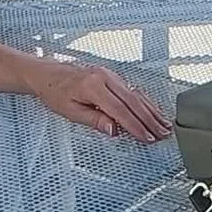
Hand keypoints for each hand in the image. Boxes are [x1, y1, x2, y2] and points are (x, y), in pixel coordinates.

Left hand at [32, 61, 172, 141]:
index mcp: (93, 86)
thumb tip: (114, 130)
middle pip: (133, 101)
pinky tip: (153, 111)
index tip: (146, 137)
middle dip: (149, 120)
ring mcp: (110, 74)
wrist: (48, 74)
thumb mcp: (70, 111)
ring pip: (136, 94)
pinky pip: (132, 89)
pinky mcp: (112, 76)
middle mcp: (104, 77)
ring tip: (163, 125)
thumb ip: (94, 120)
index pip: (120, 110)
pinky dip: (144, 102)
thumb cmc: (55, 92)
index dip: (135, 126)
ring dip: (151, 111)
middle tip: (161, 134)